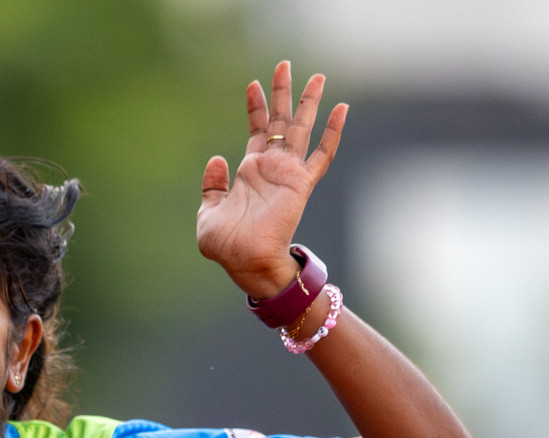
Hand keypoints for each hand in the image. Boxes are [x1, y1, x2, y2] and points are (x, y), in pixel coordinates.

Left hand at [196, 60, 346, 297]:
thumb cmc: (226, 245)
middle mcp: (272, 167)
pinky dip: (332, 132)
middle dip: (283, 93)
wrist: (245, 262)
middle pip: (281, 121)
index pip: (257, 131)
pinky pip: (322, 154)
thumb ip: (212, 185)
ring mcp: (288, 174)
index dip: (256, 107)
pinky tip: (341, 109)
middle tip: (284, 65)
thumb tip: (217, 158)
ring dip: (309, 102)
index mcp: (250, 172)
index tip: (254, 84)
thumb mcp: (207, 212)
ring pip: (303, 129)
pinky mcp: (302, 184)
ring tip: (317, 76)